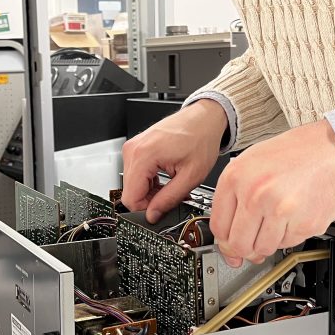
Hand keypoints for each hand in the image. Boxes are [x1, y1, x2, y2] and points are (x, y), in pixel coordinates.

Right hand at [121, 100, 227, 222]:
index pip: (130, 198)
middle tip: (172, 196)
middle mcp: (133, 150)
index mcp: (143, 155)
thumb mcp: (191, 176)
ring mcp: (133, 148)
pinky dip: (149, 181)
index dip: (146, 209)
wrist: (204, 118)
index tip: (161, 210)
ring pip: (133, 185)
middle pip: (131, 192)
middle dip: (150, 200)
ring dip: (151, 191)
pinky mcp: (136, 148)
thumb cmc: (201, 138)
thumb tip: (153, 215)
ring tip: (172, 185)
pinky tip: (165, 178)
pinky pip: (136, 174)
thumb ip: (169, 199)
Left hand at [211, 120, 334, 267]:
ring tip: (277, 220)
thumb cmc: (295, 153)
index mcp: (237, 177)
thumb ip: (234, 199)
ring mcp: (281, 210)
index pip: (218, 227)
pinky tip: (294, 216)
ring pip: (263, 249)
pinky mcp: (305, 223)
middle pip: (238, 245)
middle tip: (253, 241)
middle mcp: (256, 194)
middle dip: (244, 248)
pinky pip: (287, 244)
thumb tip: (227, 240)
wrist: (333, 148)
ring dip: (268, 241)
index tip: (230, 244)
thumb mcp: (252, 163)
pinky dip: (289, 235)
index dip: (224, 241)